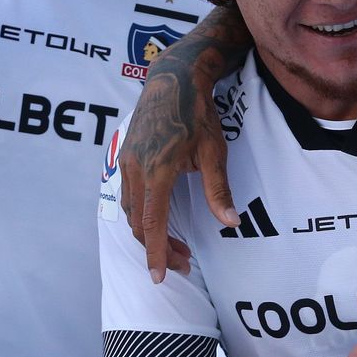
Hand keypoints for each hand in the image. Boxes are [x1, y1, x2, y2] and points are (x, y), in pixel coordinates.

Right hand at [119, 54, 237, 283]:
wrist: (173, 79)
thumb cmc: (197, 114)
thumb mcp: (214, 151)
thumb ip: (218, 189)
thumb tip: (230, 221)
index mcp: (157, 172)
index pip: (152, 224)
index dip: (155, 253)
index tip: (159, 277)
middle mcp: (135, 170)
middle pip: (139, 223)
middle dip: (157, 248)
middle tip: (183, 263)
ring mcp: (127, 162)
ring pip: (131, 210)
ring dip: (150, 232)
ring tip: (176, 244)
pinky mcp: (126, 156)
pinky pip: (129, 194)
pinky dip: (142, 214)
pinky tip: (159, 217)